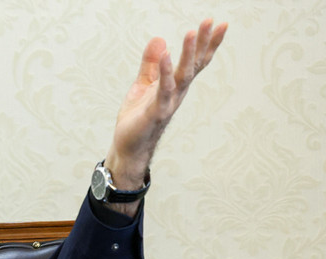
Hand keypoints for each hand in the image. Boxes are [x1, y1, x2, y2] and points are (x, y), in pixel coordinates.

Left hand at [105, 19, 228, 194]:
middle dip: (203, 43)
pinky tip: (167, 55)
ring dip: (188, 54)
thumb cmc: (137, 118)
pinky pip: (163, 89)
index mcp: (176, 85)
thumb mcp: (143, 84)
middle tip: (211, 21)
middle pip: (194, 64)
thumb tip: (159, 39)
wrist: (128, 146)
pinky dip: (165, 72)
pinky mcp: (156, 112)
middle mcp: (177, 92)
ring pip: (183, 75)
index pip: (195, 61)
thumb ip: (151, 63)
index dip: (207, 43)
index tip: (218, 24)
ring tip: (192, 32)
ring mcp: (169, 102)